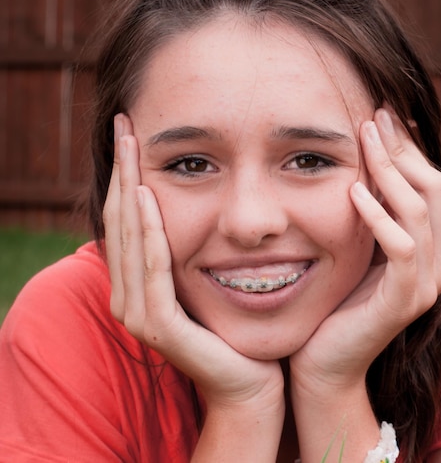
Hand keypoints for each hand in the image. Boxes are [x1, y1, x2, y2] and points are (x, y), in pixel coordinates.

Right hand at [103, 114, 283, 408]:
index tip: (132, 129)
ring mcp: (139, 312)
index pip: (127, 217)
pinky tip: (148, 196)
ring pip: (129, 239)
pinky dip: (149, 233)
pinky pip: (151, 270)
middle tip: (124, 123)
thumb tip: (209, 192)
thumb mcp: (215, 273)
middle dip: (122, 171)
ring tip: (130, 148)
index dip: (127, 173)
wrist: (255, 382)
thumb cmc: (241, 326)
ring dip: (128, 191)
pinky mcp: (159, 327)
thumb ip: (200, 242)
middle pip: (120, 220)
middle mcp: (130, 295)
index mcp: (140, 280)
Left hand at [289, 106, 440, 392]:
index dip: (409, 148)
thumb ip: (369, 214)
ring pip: (421, 211)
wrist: (323, 361)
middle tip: (373, 117)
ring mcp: (426, 284)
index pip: (430, 184)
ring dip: (391, 171)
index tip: (383, 116)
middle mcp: (437, 264)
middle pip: (435, 188)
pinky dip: (380, 216)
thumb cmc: (333, 302)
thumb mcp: (355, 247)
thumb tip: (360, 164)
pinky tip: (352, 193)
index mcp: (428, 248)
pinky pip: (402, 247)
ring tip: (365, 139)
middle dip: (403, 149)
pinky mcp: (406, 301)